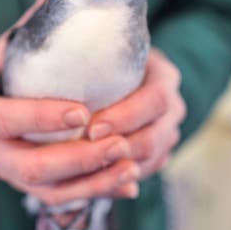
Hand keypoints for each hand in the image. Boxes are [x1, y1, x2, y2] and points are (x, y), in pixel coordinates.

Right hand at [0, 0, 140, 205]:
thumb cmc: (0, 70)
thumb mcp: (8, 45)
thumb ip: (33, 21)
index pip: (5, 119)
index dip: (41, 117)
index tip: (83, 111)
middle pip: (30, 167)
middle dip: (78, 158)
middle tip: (118, 142)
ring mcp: (8, 172)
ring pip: (49, 191)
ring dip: (93, 182)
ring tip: (131, 166)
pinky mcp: (29, 186)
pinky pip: (62, 199)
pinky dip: (96, 193)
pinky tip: (128, 184)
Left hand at [87, 49, 185, 179]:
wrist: (127, 73)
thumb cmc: (107, 58)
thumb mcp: (105, 51)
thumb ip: (91, 57)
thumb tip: (57, 60)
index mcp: (164, 78)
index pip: (155, 99)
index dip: (126, 116)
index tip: (92, 127)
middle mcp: (173, 107)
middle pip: (154, 137)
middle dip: (118, 148)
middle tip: (85, 153)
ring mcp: (168, 133)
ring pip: (150, 160)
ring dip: (118, 168)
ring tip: (86, 170)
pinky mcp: (159, 153)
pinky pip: (143, 172)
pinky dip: (120, 178)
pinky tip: (95, 179)